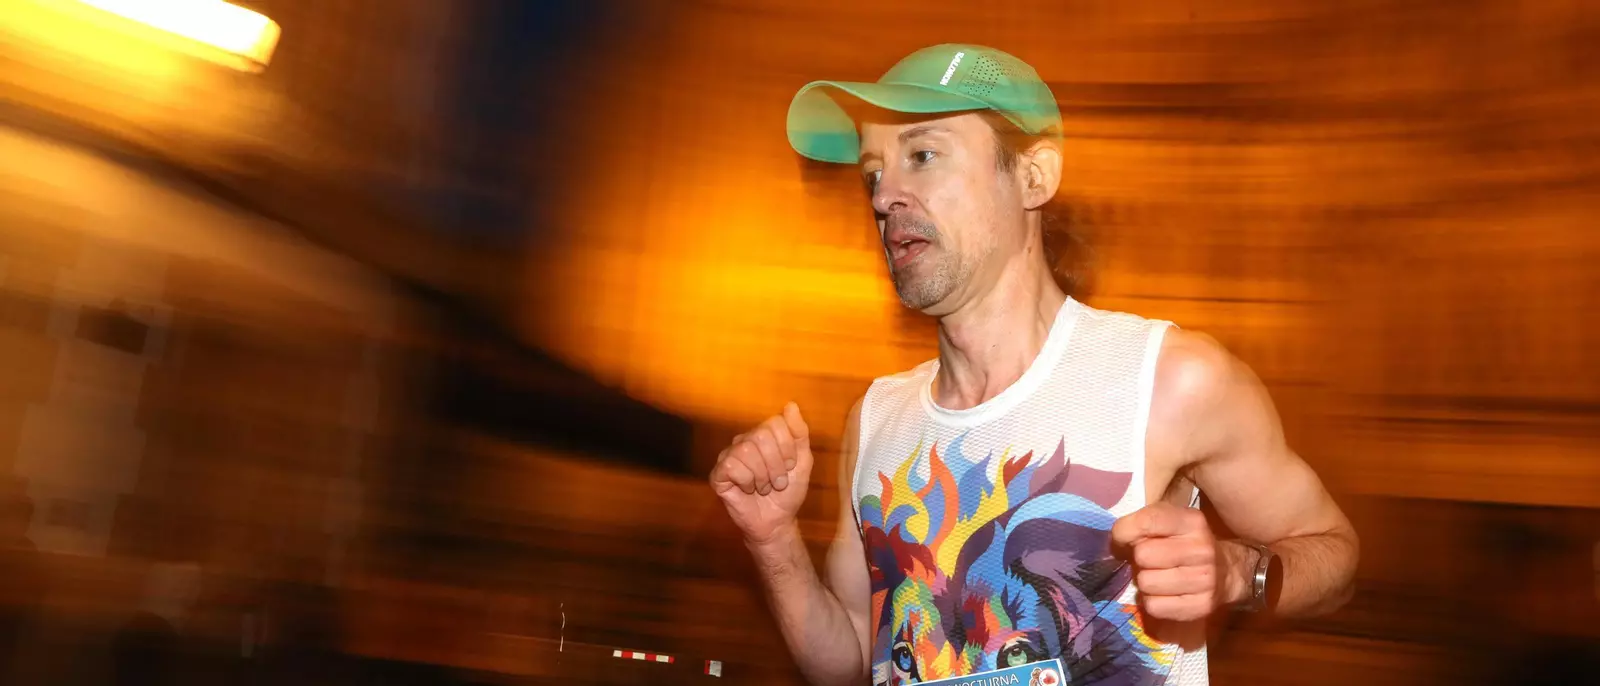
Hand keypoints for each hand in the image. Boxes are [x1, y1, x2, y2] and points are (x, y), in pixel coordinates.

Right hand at [710, 402, 812, 545]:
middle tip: (778, 481)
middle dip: (776, 464)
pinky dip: (747, 482)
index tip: (790, 466)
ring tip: (764, 487)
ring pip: (746, 450)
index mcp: (764, 434)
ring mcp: (729, 456)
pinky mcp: (718, 473)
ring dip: (763, 476)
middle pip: (761, 435)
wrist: (776, 521)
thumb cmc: (788, 491)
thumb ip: (799, 433)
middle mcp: (745, 441)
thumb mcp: (802, 461)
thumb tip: (790, 405)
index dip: (787, 447)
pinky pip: (732, 466)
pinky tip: (748, 489)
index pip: (775, 423)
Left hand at [1111, 502, 1219, 621]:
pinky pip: (1154, 607)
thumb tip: (1115, 542)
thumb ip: (1142, 523)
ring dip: (1144, 581)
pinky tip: (1163, 593)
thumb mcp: (1170, 521)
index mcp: (1192, 522)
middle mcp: (1202, 549)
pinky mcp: (1202, 606)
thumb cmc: (1186, 542)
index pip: (1147, 521)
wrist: (1227, 570)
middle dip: (1138, 559)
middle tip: (1148, 560)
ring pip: (1146, 583)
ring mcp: (1205, 579)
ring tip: (1157, 576)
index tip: (1122, 539)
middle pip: (1143, 555)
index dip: (1124, 532)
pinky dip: (1152, 602)